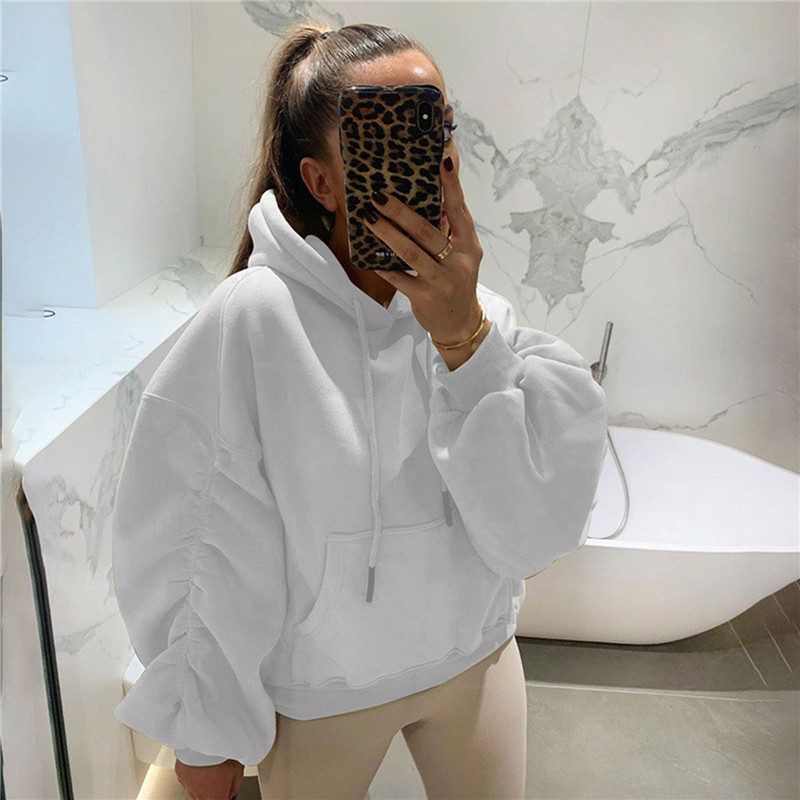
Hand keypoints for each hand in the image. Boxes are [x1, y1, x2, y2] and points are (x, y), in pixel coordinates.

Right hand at [175, 758, 243, 799]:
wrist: (205, 736)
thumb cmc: (222, 752)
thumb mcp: (238, 771)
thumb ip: (234, 788)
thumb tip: (231, 792)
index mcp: (214, 798)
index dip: (225, 796)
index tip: (228, 791)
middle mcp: (197, 796)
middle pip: (207, 797)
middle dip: (214, 789)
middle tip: (223, 775)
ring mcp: (186, 785)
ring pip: (197, 788)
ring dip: (204, 781)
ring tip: (213, 764)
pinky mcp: (179, 773)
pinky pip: (189, 776)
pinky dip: (195, 771)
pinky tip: (203, 760)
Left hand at [361, 155, 488, 356]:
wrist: (460, 322)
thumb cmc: (456, 280)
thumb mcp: (461, 254)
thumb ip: (448, 230)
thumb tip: (430, 198)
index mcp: (469, 245)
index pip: (460, 210)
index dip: (451, 186)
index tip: (442, 161)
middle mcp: (459, 261)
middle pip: (427, 231)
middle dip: (401, 211)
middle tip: (379, 195)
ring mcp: (442, 281)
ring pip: (411, 253)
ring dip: (387, 234)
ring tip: (369, 218)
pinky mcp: (426, 297)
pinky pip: (400, 278)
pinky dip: (384, 266)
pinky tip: (369, 255)